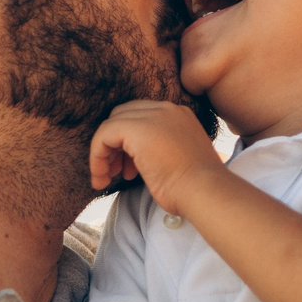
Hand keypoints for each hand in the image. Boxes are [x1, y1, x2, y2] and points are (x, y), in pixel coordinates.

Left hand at [90, 100, 223, 209]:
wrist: (204, 192)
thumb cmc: (195, 187)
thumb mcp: (179, 159)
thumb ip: (160, 149)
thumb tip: (135, 156)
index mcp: (179, 115)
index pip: (141, 117)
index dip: (128, 143)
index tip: (128, 169)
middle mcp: (167, 109)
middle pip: (124, 116)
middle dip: (115, 145)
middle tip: (116, 172)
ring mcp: (153, 115)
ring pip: (112, 124)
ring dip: (104, 152)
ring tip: (106, 178)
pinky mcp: (137, 128)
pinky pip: (104, 134)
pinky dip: (97, 155)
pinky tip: (101, 177)